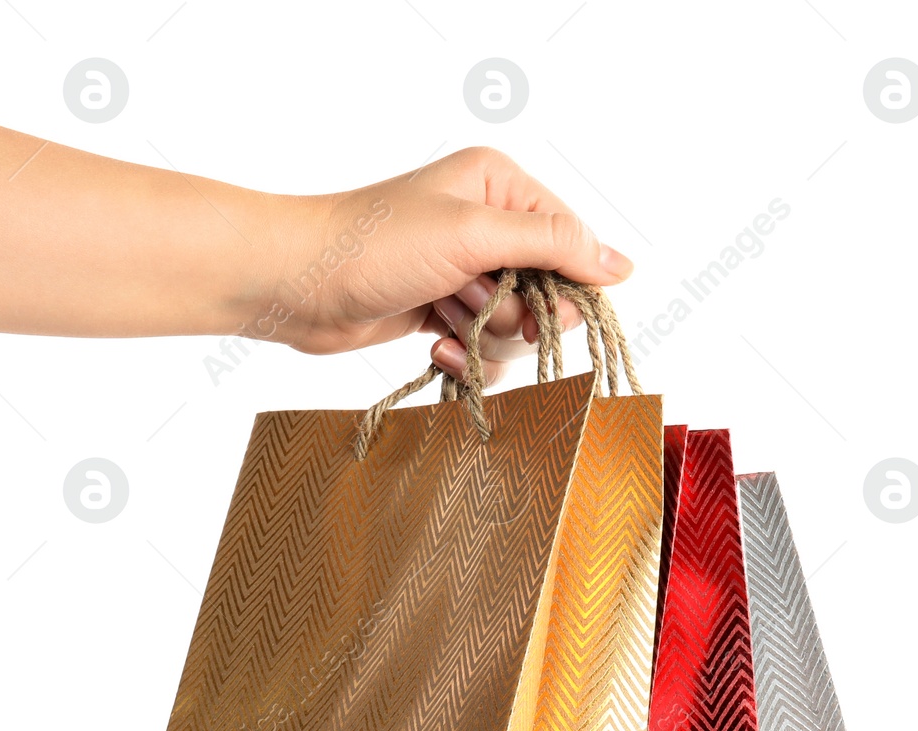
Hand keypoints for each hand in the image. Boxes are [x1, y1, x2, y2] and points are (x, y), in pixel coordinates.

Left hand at [263, 147, 633, 384]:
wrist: (297, 285)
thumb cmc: (374, 245)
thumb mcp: (473, 234)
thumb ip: (551, 245)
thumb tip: (620, 265)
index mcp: (501, 186)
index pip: (570, 240)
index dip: (566, 284)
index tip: (545, 309)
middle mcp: (487, 224)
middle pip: (547, 291)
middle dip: (516, 315)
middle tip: (476, 308)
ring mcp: (463, 272)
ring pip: (515, 328)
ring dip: (483, 338)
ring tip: (441, 321)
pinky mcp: (440, 310)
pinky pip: (482, 348)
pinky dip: (464, 357)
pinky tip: (433, 346)